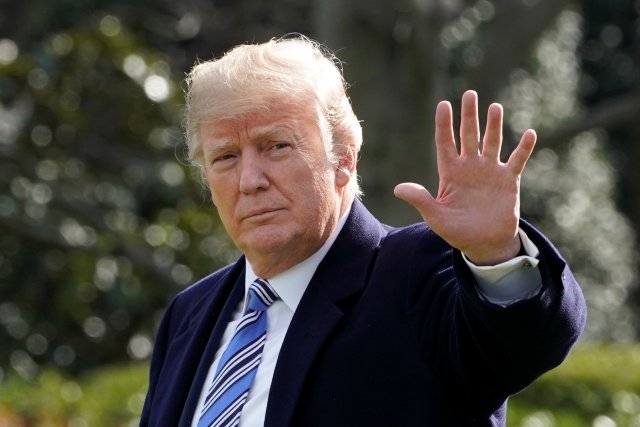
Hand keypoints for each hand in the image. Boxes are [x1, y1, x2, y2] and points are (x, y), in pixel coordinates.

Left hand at [394, 90, 535, 264]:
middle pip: (468, 135)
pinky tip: (530, 134)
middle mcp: (470, 166)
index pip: (445, 143)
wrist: (484, 244)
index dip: (444, 124)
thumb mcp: (436, 217)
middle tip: (470, 95)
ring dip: (493, 125)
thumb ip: (420, 200)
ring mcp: (490, 171)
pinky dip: (524, 148)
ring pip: (491, 142)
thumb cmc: (457, 231)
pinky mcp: (508, 180)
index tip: (443, 104)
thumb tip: (398, 189)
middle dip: (469, 116)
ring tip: (494, 107)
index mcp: (450, 172)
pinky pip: (517, 160)